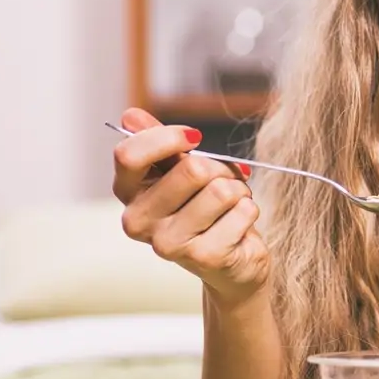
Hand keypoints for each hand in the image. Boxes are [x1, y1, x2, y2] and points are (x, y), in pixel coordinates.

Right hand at [112, 108, 269, 306]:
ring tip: (229, 208)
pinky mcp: (203, 258)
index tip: (194, 137)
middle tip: (221, 185)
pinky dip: (249, 211)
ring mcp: (167, 244)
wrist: (232, 262)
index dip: (168, 138)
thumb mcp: (181, 170)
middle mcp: (138, 222)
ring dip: (238, 192)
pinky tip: (237, 228)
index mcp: (128, 194)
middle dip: (219, 169)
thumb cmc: (206, 208)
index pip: (129, 155)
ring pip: (221, 190)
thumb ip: (159, 144)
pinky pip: (243, 210)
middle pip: (191, 169)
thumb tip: (131, 116)